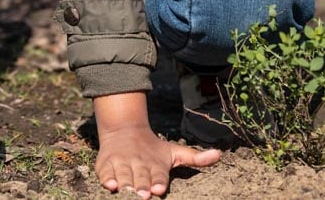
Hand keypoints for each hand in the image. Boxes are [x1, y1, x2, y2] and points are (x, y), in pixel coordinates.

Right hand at [93, 92, 220, 197]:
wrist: (124, 130)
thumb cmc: (153, 148)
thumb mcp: (174, 151)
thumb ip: (195, 157)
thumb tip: (219, 155)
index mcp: (156, 163)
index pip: (158, 175)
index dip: (158, 182)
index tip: (159, 189)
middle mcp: (139, 163)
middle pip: (140, 178)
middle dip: (142, 187)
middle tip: (144, 195)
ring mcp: (122, 164)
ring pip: (123, 176)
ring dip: (126, 185)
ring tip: (128, 192)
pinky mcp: (106, 165)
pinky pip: (105, 173)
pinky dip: (107, 178)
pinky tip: (111, 185)